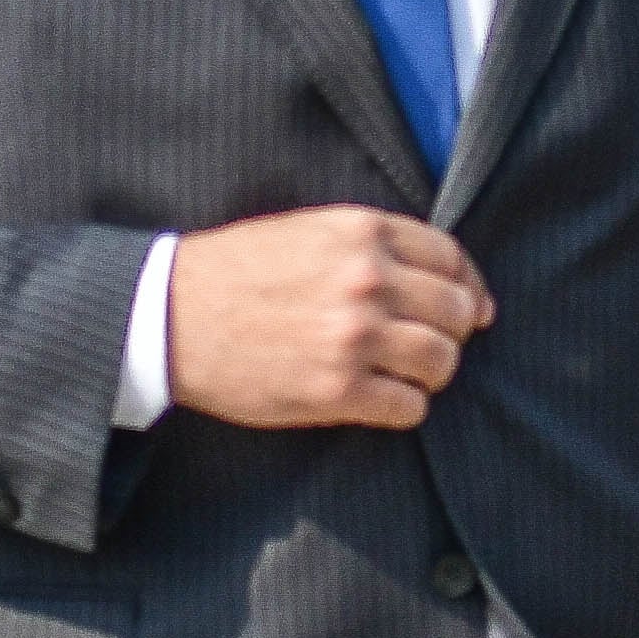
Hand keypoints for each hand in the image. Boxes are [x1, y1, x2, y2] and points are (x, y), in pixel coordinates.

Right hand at [162, 207, 492, 430]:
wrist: (170, 316)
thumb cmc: (238, 271)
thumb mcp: (309, 230)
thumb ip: (376, 245)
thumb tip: (453, 282)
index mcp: (362, 233)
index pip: (451, 258)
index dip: (466, 285)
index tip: (468, 306)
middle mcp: (366, 281)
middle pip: (455, 312)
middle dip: (452, 332)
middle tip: (429, 344)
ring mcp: (354, 338)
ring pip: (441, 362)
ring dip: (430, 373)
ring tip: (403, 374)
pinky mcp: (337, 391)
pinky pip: (409, 407)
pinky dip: (402, 407)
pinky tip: (378, 399)